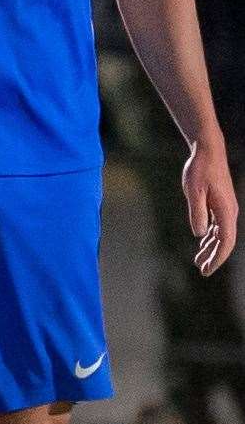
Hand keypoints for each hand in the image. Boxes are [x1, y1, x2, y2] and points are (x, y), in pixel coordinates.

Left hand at [183, 137, 237, 275]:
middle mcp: (229, 212)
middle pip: (224, 242)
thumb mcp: (194, 191)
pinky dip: (211, 236)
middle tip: (202, 271)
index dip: (217, 258)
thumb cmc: (200, 169)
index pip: (225, 242)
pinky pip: (218, 226)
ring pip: (221, 234)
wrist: (208, 152)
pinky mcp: (220, 203)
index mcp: (226, 212)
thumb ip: (197, 212)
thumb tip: (199, 234)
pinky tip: (203, 242)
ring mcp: (226, 208)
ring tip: (198, 261)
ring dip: (211, 248)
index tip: (207, 270)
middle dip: (214, 257)